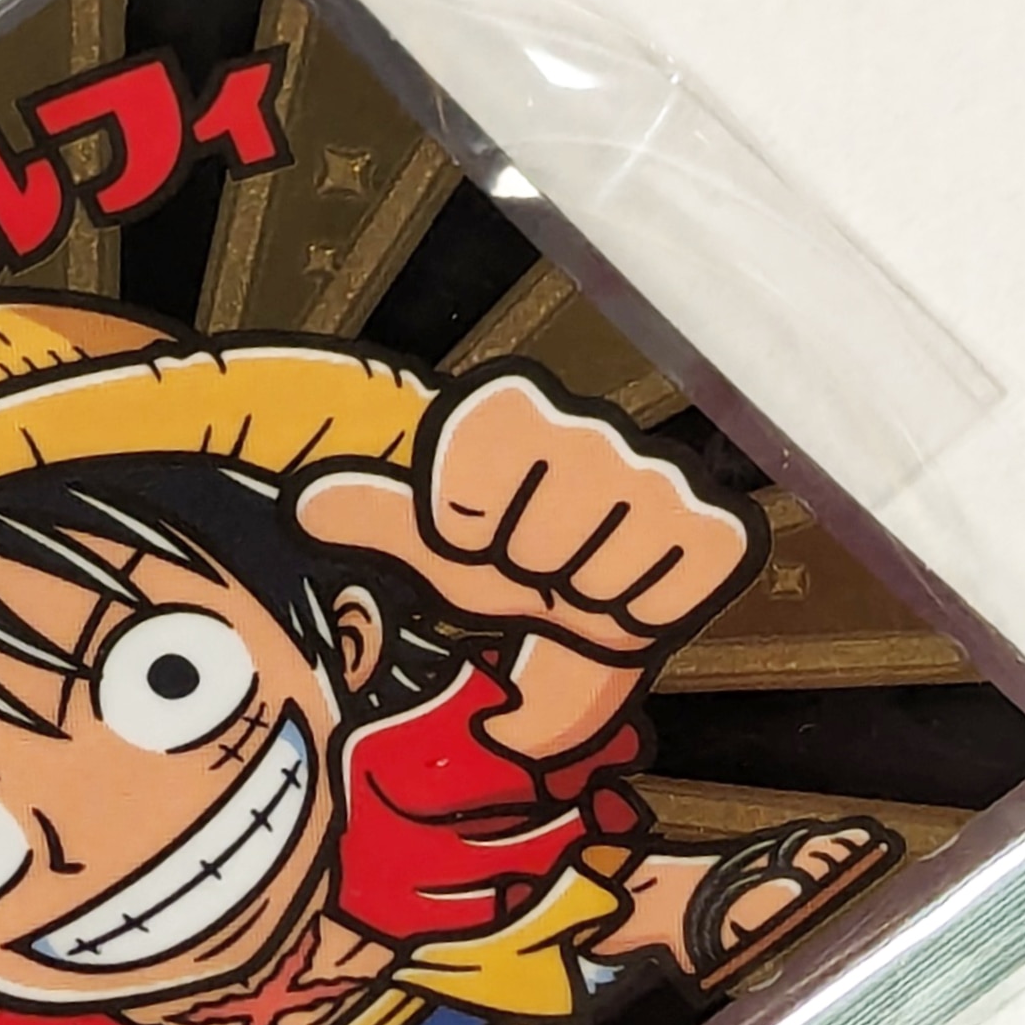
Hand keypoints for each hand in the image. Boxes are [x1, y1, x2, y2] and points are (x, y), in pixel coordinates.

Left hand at [293, 373, 758, 657]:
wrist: (591, 598)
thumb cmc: (506, 559)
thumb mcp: (431, 545)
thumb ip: (374, 520)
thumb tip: (309, 506)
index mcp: (515, 417)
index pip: (474, 478)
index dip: (467, 526)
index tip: (473, 542)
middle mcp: (595, 432)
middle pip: (543, 529)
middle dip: (530, 566)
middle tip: (532, 571)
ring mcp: (659, 478)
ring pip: (606, 563)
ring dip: (586, 592)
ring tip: (578, 582)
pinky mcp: (715, 531)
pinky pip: (675, 585)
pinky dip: (648, 608)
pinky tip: (629, 595)